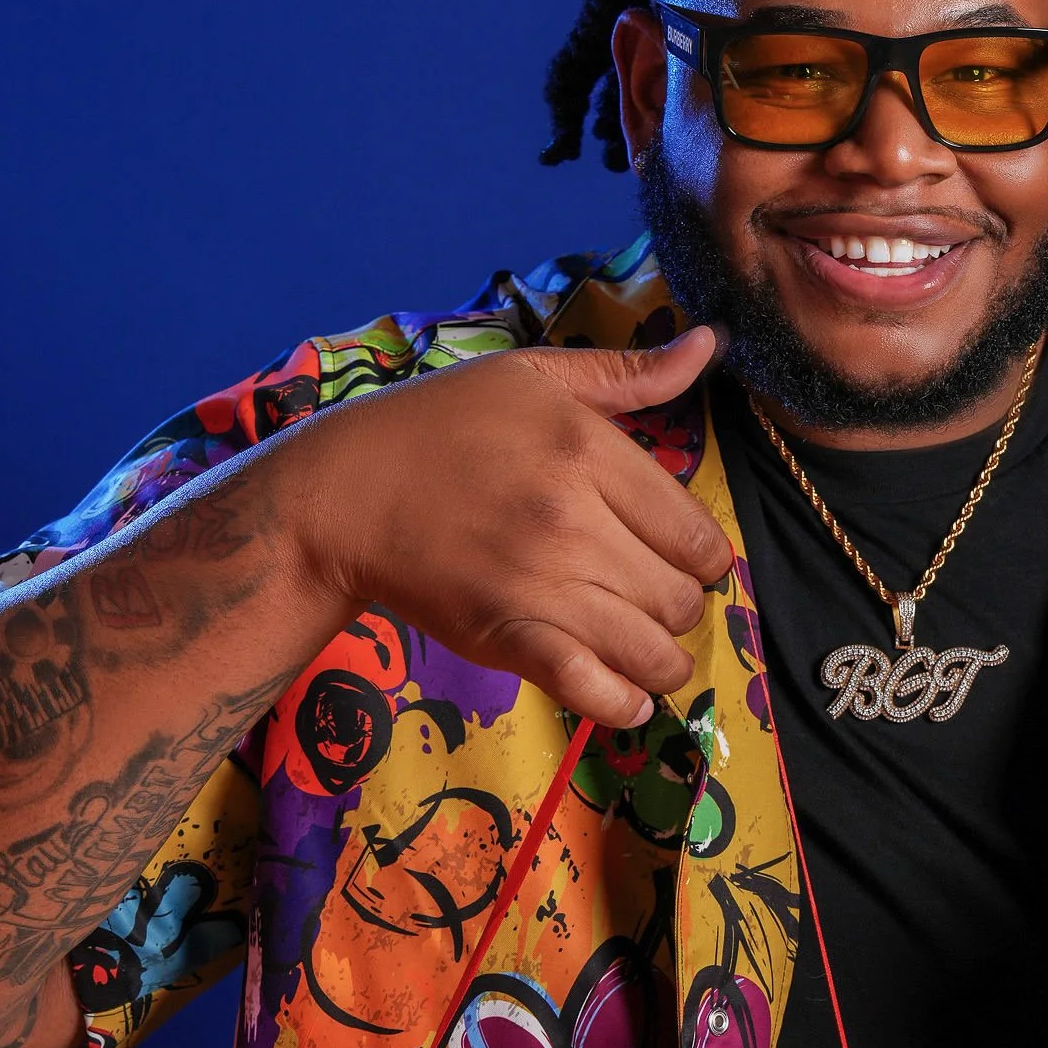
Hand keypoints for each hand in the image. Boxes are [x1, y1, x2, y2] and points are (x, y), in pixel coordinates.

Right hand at [288, 326, 734, 730]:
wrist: (339, 495)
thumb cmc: (436, 426)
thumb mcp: (531, 376)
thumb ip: (628, 373)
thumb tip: (708, 343)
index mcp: (589, 451)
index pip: (697, 534)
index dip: (702, 558)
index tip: (679, 560)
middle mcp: (572, 519)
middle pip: (680, 598)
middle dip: (679, 608)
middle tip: (650, 601)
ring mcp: (538, 582)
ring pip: (650, 651)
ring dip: (660, 662)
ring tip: (644, 651)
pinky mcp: (501, 636)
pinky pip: (591, 688)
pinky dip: (622, 704)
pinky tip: (628, 698)